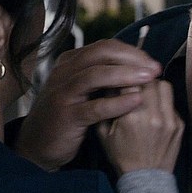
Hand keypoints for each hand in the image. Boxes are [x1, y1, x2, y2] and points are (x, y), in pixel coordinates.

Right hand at [16, 39, 160, 170]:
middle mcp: (64, 73)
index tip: (151, 62)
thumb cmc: (66, 116)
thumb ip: (100, 76)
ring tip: (149, 79)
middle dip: (132, 58)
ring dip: (126, 74)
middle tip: (154, 68)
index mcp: (70, 63)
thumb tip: (136, 65)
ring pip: (96, 75)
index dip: (131, 52)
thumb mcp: (81, 90)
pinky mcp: (66, 116)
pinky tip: (135, 101)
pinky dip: (116, 103)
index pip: (104, 47)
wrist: (37, 145)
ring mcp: (63, 94)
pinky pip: (94, 107)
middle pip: (101, 54)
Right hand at [97, 80, 183, 175]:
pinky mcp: (179, 124)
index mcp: (131, 117)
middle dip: (139, 79)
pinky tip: (155, 110)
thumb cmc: (122, 156)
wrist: (146, 179)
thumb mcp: (103, 133)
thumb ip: (106, 107)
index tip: (121, 80)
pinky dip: (163, 101)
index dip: (124, 77)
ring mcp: (169, 119)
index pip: (130, 81)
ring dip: (154, 86)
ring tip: (146, 95)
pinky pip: (171, 102)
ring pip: (164, 85)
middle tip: (134, 85)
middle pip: (148, 79)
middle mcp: (152, 115)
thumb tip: (111, 84)